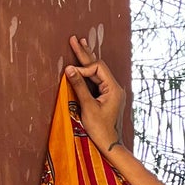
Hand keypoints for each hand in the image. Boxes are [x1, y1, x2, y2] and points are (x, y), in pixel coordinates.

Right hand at [64, 34, 126, 152]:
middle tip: (74, 39)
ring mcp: (112, 92)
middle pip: (99, 66)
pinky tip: (84, 63)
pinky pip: (97, 80)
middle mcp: (115, 88)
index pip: (97, 68)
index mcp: (114, 89)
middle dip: (85, 54)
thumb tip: (69, 68)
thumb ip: (79, 86)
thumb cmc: (100, 129)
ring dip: (87, 60)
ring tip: (80, 44)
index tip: (70, 73)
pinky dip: (88, 71)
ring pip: (98, 72)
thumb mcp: (88, 107)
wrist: (110, 144)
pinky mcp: (108, 97)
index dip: (83, 68)